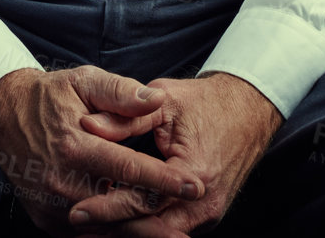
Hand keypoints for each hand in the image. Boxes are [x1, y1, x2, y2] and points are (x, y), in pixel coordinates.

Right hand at [0, 66, 205, 235]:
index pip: (128, 168)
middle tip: (185, 234)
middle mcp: (61, 182)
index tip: (193, 185)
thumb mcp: (83, 81)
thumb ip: (120, 91)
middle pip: (118, 209)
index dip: (163, 180)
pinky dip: (110, 235)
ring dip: (135, 235)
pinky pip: (85, 234)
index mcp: (74, 146)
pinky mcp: (46, 219)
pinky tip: (134, 235)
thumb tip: (155, 99)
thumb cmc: (49, 96)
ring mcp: (51, 206)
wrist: (3, 115)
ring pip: (102, 228)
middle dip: (155, 223)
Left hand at [66, 72, 283, 236]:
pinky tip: (116, 226)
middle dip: (112, 230)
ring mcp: (208, 214)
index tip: (76, 211)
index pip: (143, 201)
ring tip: (89, 231)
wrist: (248, 111)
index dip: (107, 208)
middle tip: (76, 226)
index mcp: (195, 172)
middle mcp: (205, 202)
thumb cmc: (205, 103)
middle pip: (150, 228)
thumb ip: (126, 116)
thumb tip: (87, 126)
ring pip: (159, 234)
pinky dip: (143, 229)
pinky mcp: (206, 216)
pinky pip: (169, 230)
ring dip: (126, 233)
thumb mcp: (165, 101)